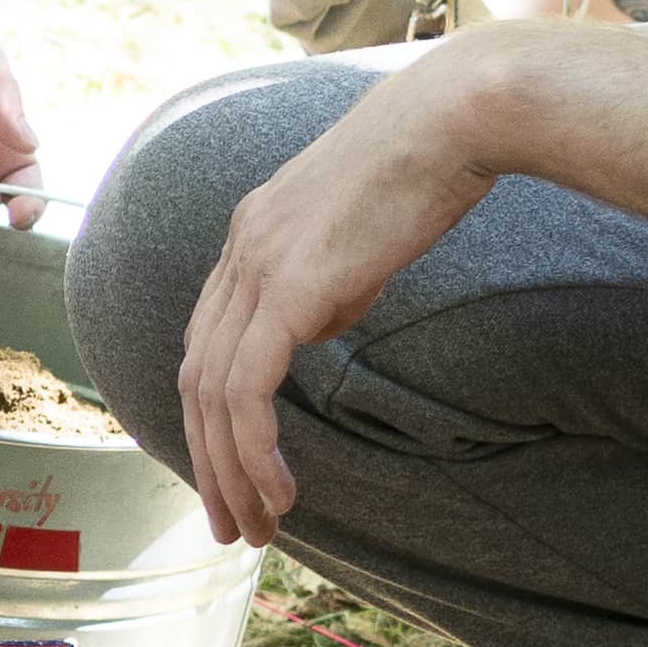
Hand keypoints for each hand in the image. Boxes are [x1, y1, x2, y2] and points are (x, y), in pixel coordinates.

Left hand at [172, 49, 510, 545]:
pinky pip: (248, 389)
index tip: (231, 467)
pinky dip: (255, 449)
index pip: (207, 342)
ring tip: (258, 526)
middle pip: (195, 378)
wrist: (453, 119)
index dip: (211, 413)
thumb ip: (325, 283)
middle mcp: (238, 251)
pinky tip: (278, 490)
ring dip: (231, 472)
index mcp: (250, 235)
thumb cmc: (427, 167)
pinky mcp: (286, 288)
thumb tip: (312, 325)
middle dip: (208, 461)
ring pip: (214, 396)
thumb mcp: (360, 236)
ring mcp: (255, 267)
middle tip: (232, 523)